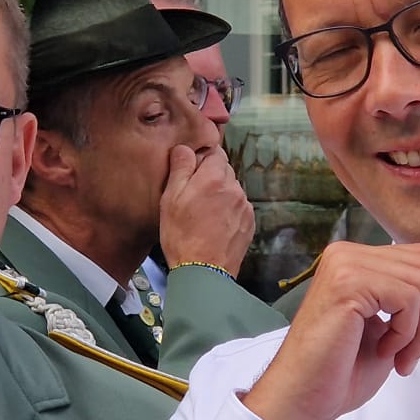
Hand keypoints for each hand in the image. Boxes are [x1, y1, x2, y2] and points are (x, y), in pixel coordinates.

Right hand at [159, 145, 255, 275]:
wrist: (203, 272)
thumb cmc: (182, 236)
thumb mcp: (170, 199)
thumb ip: (180, 168)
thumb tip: (184, 148)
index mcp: (214, 178)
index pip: (215, 152)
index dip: (202, 159)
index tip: (192, 172)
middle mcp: (234, 188)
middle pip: (224, 170)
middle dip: (210, 177)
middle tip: (193, 196)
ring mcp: (245, 206)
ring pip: (232, 189)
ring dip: (220, 195)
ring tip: (203, 215)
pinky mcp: (249, 222)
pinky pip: (238, 207)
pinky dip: (228, 211)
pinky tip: (214, 225)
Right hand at [242, 242, 419, 419]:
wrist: (303, 397)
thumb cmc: (339, 371)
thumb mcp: (393, 332)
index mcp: (355, 260)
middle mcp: (347, 254)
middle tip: (415, 350)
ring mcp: (345, 265)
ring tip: (398, 357)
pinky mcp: (348, 283)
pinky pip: (407, 298)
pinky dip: (407, 332)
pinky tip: (385, 352)